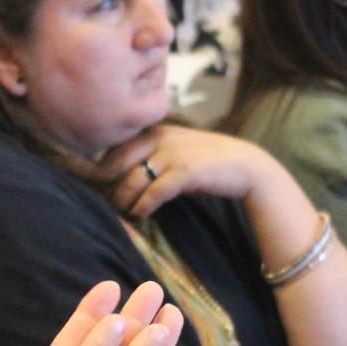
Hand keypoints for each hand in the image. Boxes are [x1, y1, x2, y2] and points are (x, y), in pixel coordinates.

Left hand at [98, 126, 280, 218]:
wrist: (245, 166)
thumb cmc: (207, 164)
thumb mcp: (175, 153)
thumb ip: (150, 159)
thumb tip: (120, 180)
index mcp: (154, 131)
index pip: (114, 149)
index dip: (102, 171)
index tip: (101, 189)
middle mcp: (159, 138)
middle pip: (116, 164)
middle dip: (107, 187)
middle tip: (108, 204)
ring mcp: (172, 153)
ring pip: (132, 179)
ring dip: (124, 200)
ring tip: (124, 212)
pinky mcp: (185, 171)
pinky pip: (153, 192)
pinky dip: (143, 206)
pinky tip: (141, 214)